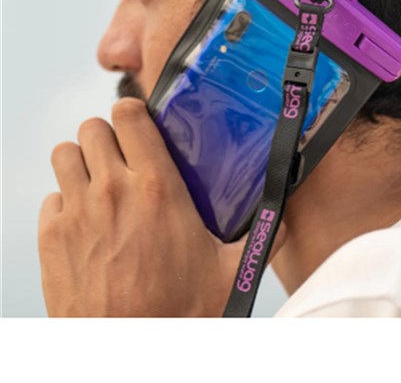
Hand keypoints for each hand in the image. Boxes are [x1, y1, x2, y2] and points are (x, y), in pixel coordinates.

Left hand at [39, 98, 284, 316]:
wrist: (130, 351)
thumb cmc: (180, 312)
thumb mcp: (232, 273)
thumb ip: (262, 237)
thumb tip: (284, 217)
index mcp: (158, 188)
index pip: (129, 116)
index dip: (133, 111)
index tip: (140, 121)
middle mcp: (113, 191)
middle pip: (92, 128)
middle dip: (107, 134)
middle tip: (124, 154)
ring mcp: (78, 213)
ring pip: (66, 154)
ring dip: (82, 160)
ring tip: (101, 178)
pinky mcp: (53, 238)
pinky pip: (53, 197)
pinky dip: (66, 199)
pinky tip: (85, 218)